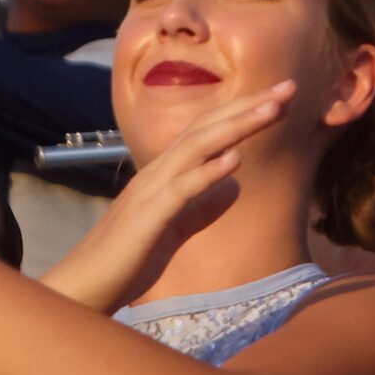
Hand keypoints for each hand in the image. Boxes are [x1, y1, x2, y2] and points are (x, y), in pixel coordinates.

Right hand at [56, 83, 293, 309]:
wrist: (85, 287)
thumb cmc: (127, 260)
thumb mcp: (175, 229)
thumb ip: (202, 207)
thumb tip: (232, 189)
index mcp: (165, 174)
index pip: (208, 131)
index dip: (243, 111)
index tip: (281, 98)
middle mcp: (157, 173)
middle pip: (206, 127)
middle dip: (249, 105)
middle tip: (289, 87)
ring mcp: (151, 191)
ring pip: (196, 147)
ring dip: (237, 126)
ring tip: (273, 110)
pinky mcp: (148, 217)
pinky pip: (181, 189)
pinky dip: (208, 172)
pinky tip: (235, 160)